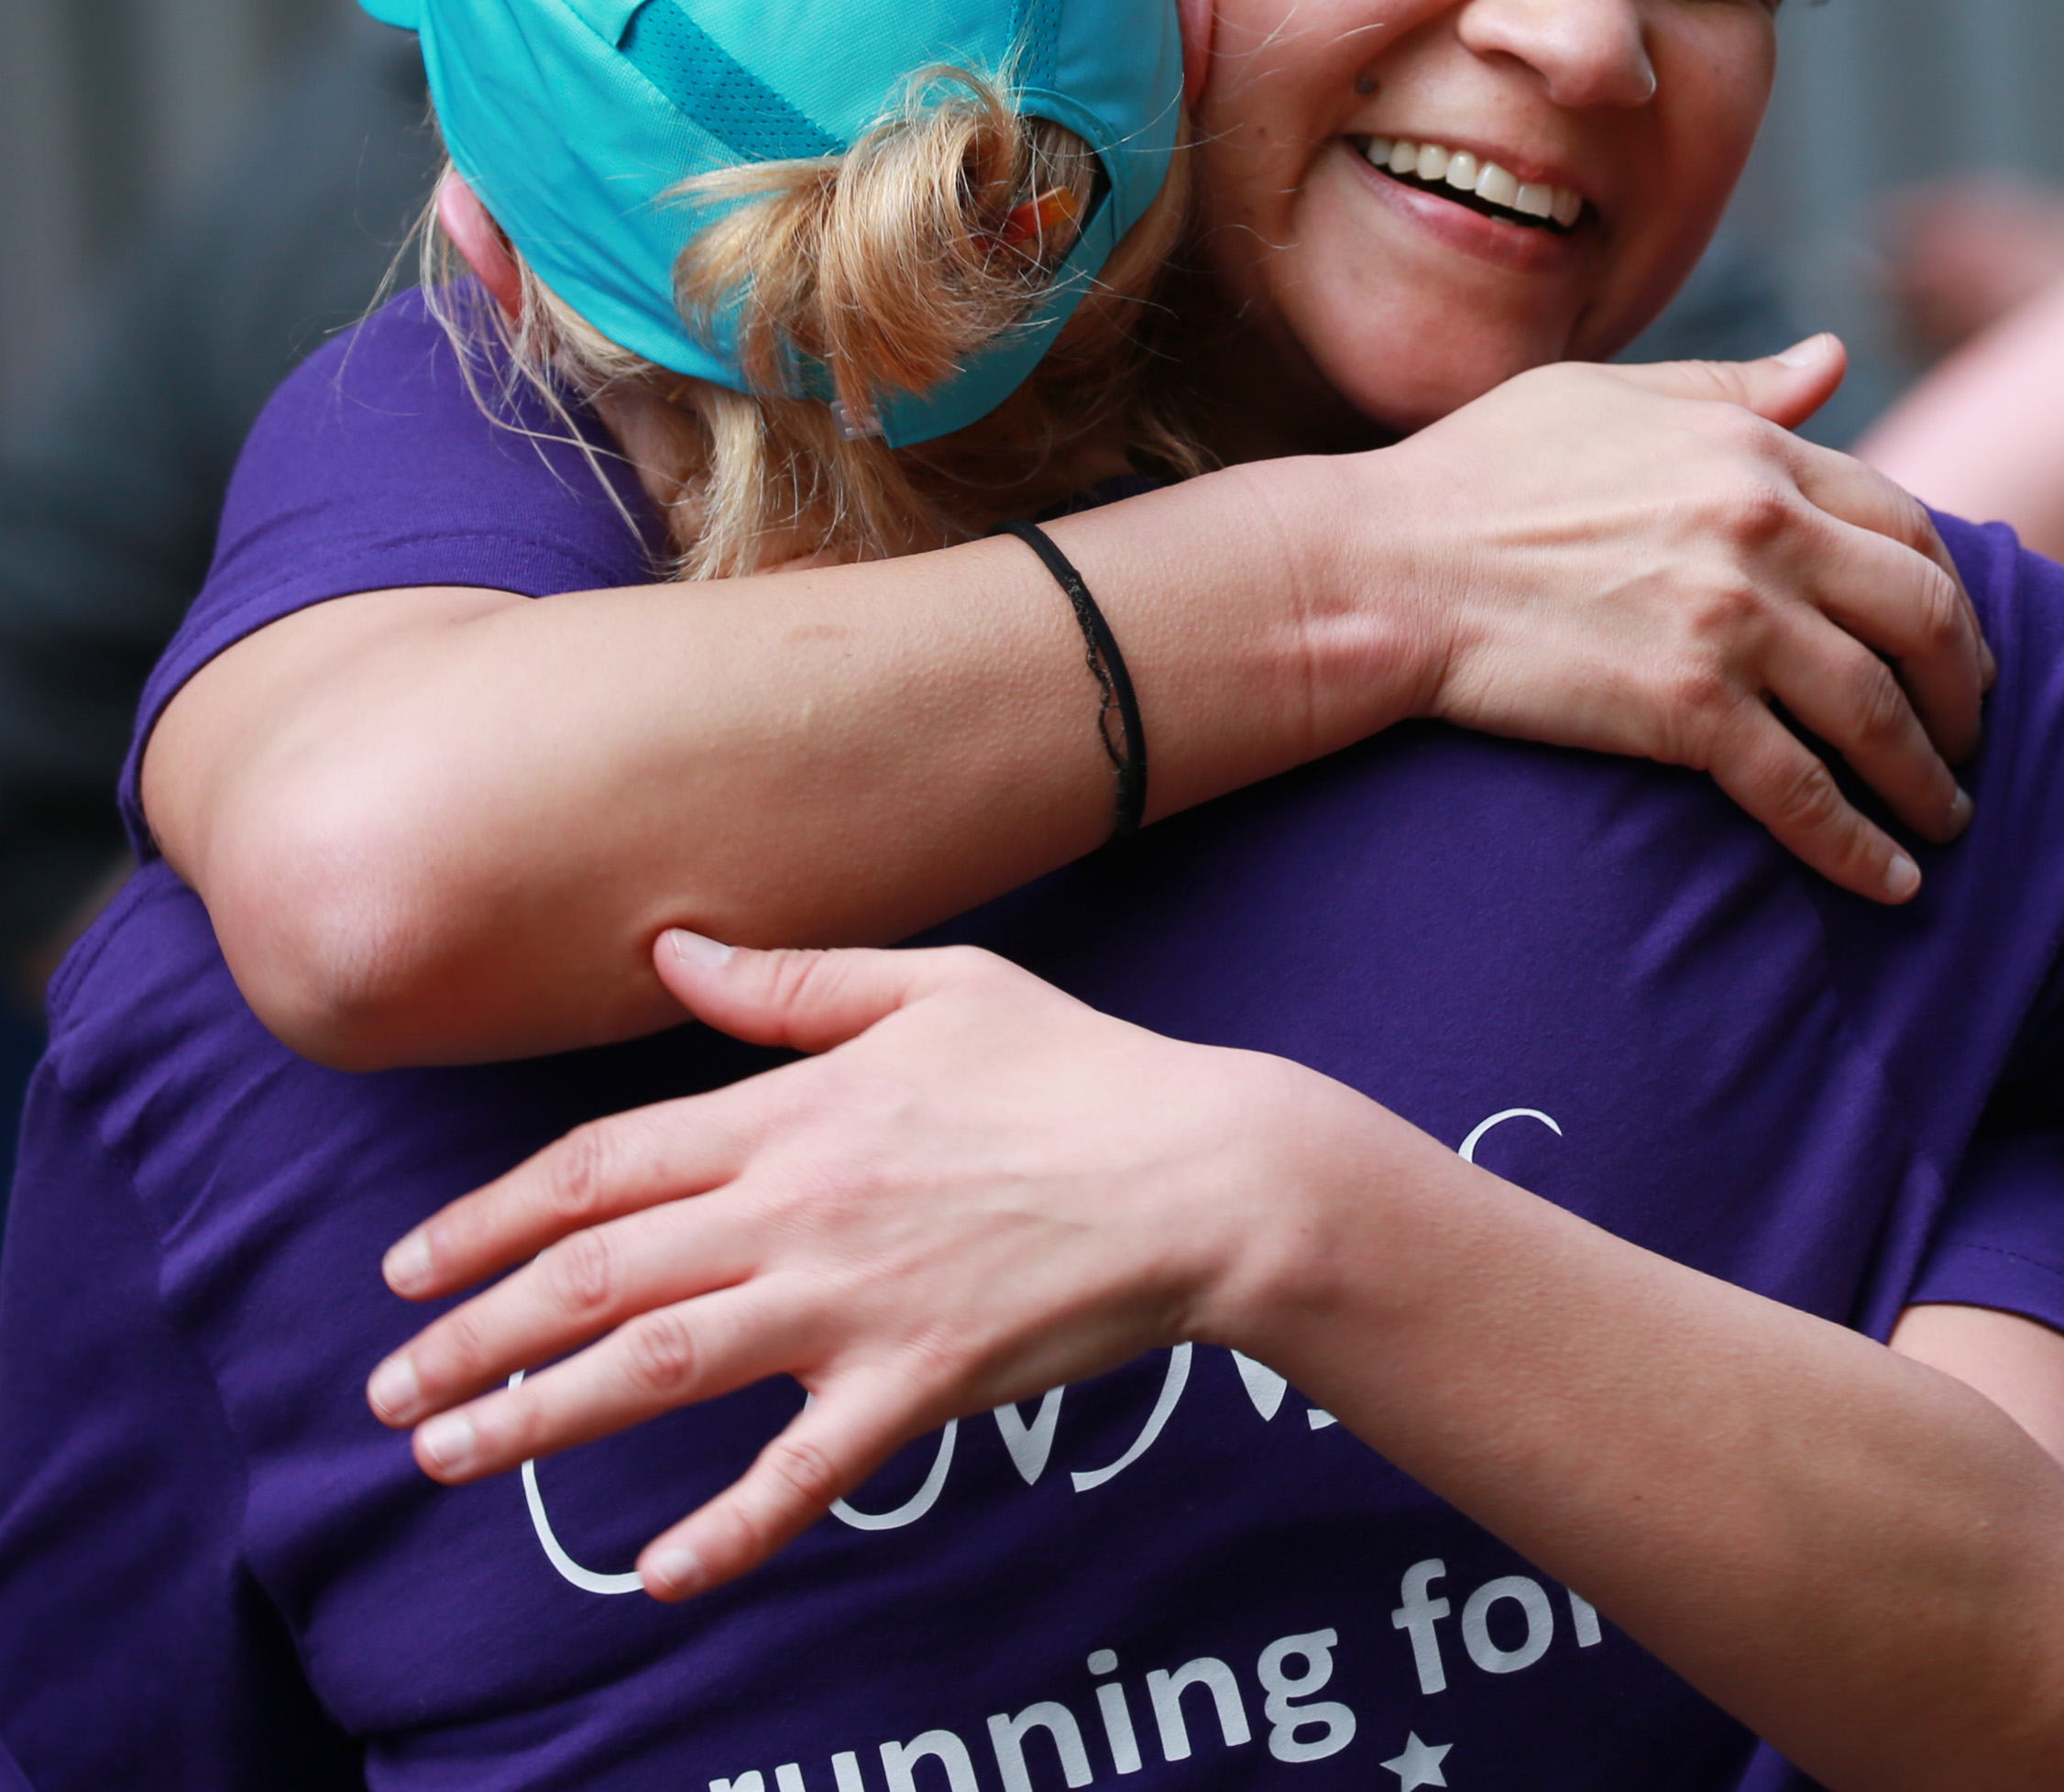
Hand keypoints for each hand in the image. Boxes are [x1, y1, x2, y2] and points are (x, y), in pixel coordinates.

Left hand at [363, 932, 1356, 1601]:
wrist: (1208, 1174)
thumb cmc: (1081, 1070)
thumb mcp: (941, 986)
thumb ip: (792, 982)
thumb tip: (670, 953)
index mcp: (796, 1113)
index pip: (599, 1168)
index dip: (489, 1221)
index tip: (412, 1268)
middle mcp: (800, 1212)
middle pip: (596, 1278)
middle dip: (473, 1337)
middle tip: (393, 1389)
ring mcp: (854, 1305)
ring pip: (658, 1371)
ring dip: (537, 1422)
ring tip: (450, 1458)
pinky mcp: (915, 1387)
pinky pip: (802, 1474)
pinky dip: (727, 1530)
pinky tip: (659, 1573)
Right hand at [1361, 335, 1996, 902]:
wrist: (1384, 568)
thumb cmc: (1481, 473)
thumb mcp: (1616, 396)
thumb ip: (1737, 387)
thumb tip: (1831, 358)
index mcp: (1756, 450)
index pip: (1906, 524)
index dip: (1951, 592)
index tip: (1959, 645)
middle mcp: (1764, 529)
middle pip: (1926, 618)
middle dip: (1965, 691)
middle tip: (1970, 737)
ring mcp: (1730, 621)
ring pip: (1881, 714)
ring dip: (1929, 780)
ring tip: (1947, 820)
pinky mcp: (1687, 710)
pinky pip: (1804, 793)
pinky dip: (1861, 848)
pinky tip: (1891, 884)